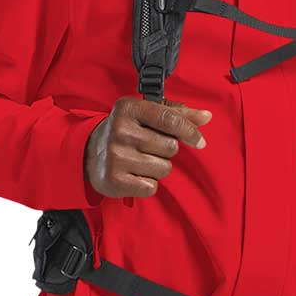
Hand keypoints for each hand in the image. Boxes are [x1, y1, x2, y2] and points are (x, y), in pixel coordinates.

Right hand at [85, 98, 209, 197]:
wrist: (89, 154)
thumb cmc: (126, 131)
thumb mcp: (146, 114)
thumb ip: (177, 114)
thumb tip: (206, 116)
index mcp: (129, 108)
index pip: (170, 119)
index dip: (190, 131)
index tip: (200, 142)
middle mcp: (120, 130)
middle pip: (170, 147)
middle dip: (166, 151)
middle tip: (149, 148)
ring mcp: (116, 156)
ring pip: (163, 168)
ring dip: (158, 168)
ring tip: (140, 161)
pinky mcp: (114, 180)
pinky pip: (151, 186)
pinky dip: (148, 184)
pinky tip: (134, 174)